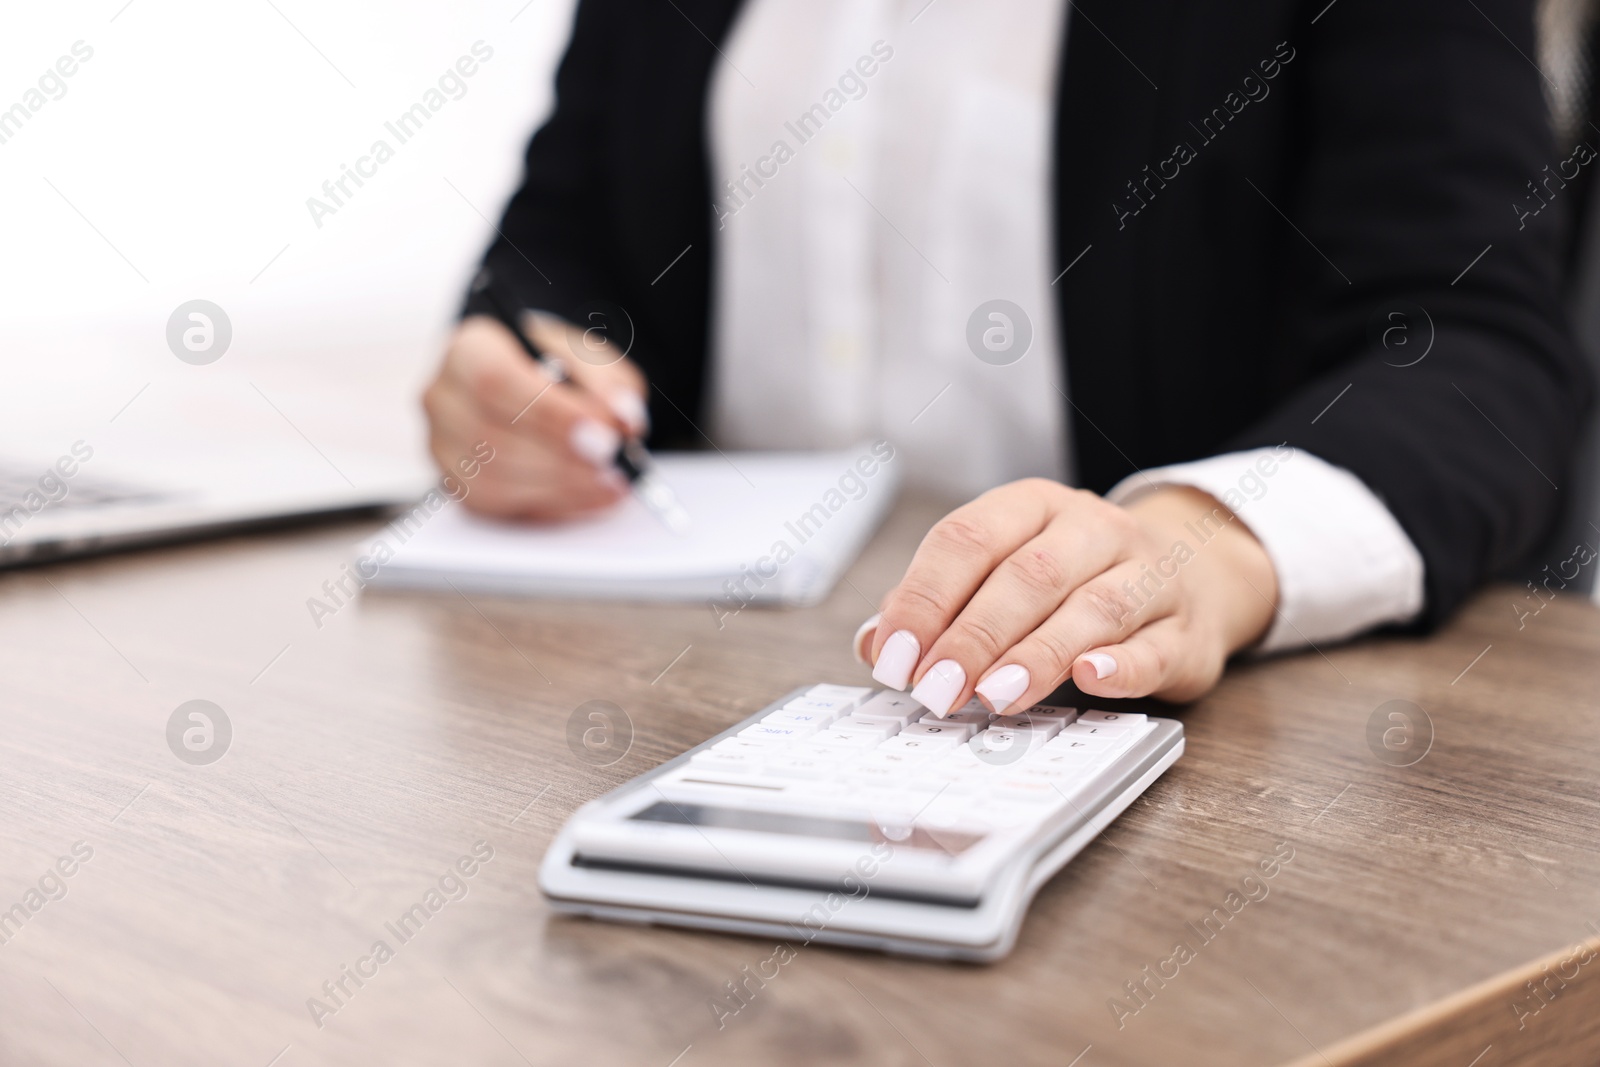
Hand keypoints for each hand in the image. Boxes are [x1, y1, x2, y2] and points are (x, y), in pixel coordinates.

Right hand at [422, 312, 647, 518]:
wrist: (533, 383)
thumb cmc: (557, 366)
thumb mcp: (590, 357)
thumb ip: (608, 383)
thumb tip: (626, 421)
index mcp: (469, 347)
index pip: (496, 381)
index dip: (551, 415)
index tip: (603, 437)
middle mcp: (443, 395)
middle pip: (491, 436)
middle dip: (562, 458)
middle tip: (615, 465)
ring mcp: (442, 444)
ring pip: (493, 477)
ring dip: (561, 486)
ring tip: (613, 482)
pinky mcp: (457, 483)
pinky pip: (499, 506)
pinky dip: (551, 504)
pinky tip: (592, 495)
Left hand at [854, 480, 1277, 711]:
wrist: (1191, 575)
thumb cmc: (1071, 582)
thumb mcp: (1002, 575)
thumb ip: (939, 606)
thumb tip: (874, 643)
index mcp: (1033, 506)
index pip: (968, 539)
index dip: (925, 598)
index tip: (893, 655)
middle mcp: (1093, 528)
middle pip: (1027, 574)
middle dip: (973, 635)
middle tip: (936, 688)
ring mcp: (1149, 574)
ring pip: (1093, 607)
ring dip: (1038, 654)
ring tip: (995, 693)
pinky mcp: (1185, 629)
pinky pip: (1154, 645)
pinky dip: (1122, 665)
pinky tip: (1091, 679)